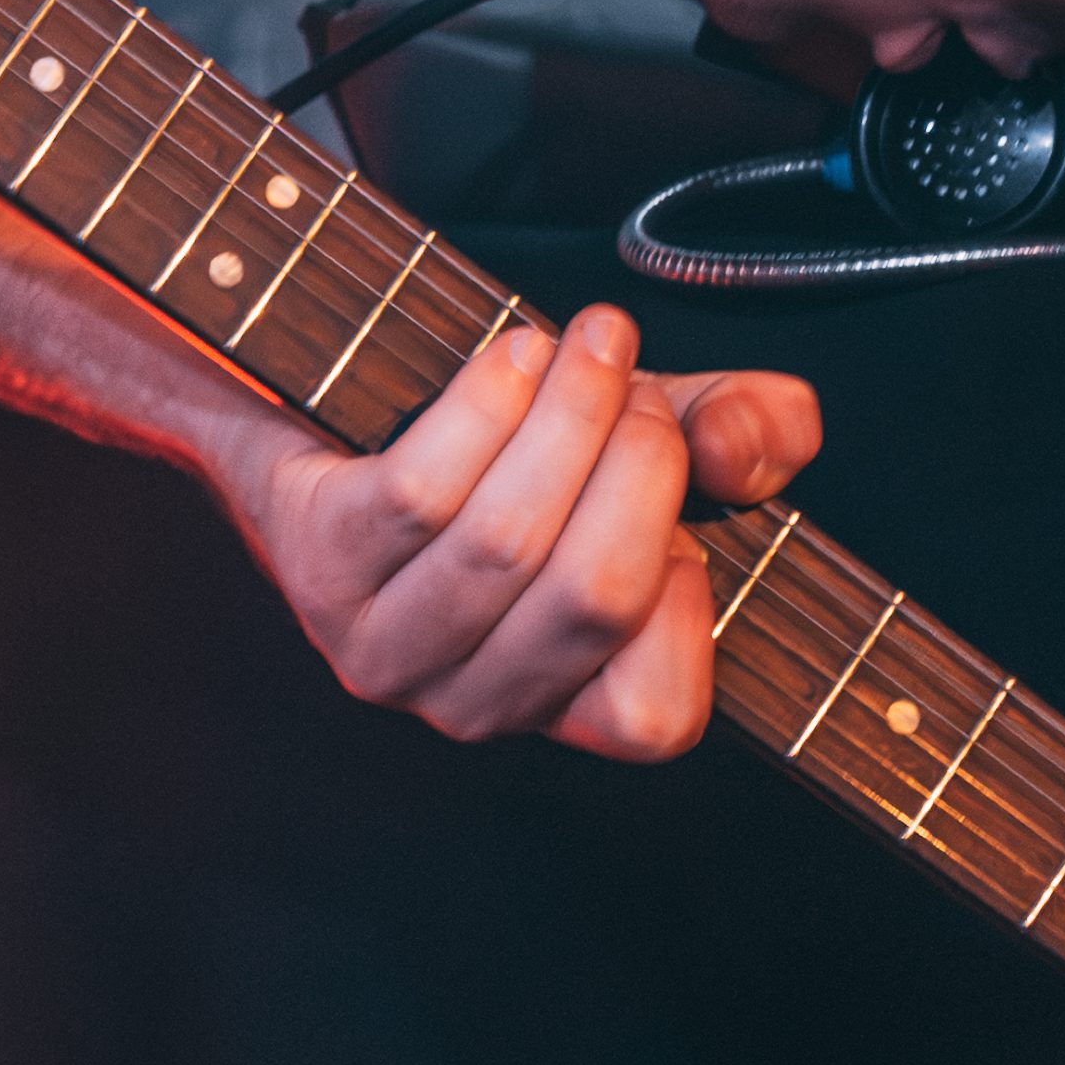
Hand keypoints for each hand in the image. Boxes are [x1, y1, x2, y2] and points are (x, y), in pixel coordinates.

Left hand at [218, 303, 818, 759]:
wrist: (327, 409)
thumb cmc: (508, 444)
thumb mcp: (651, 435)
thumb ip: (747, 434)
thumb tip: (743, 447)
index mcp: (558, 703)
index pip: (651, 719)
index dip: (689, 601)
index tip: (686, 490)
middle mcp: (467, 702)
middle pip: (591, 599)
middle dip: (641, 466)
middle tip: (640, 382)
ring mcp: (381, 644)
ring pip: (505, 541)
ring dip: (569, 417)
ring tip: (589, 345)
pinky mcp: (317, 563)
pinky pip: (422, 493)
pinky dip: (486, 407)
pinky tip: (515, 355)